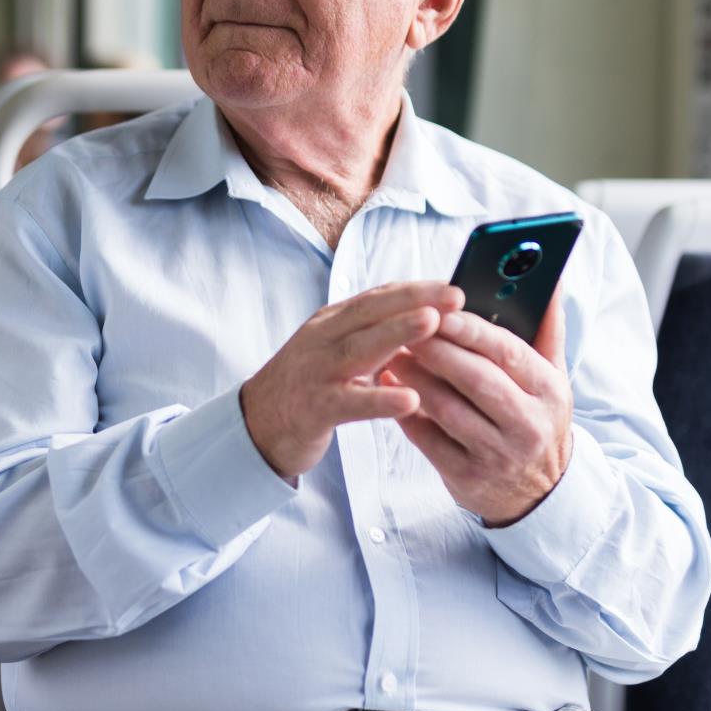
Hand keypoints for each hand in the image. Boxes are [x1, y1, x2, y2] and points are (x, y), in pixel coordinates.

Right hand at [241, 281, 463, 479]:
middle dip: (414, 300)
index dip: (416, 289)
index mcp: (332, 323)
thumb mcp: (336, 350)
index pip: (377, 297)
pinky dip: (379, 400)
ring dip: (398, 332)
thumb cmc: (307, 385)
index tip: (452, 285)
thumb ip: (372, 334)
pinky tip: (409, 400)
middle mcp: (322, 339)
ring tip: (433, 323)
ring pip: (359, 348)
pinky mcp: (313, 408)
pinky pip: (349, 403)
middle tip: (455, 296)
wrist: (256, 425)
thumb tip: (425, 317)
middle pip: (370, 312)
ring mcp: (316, 373)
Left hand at [381, 289, 571, 524]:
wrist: (538, 493)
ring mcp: (496, 454)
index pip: (508, 352)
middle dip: (437, 349)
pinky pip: (428, 439)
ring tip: (392, 354)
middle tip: (406, 327)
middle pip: (475, 379)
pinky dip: (405, 412)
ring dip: (415, 378)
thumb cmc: (537, 419)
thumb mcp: (553, 378)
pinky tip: (390, 389)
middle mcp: (527, 425)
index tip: (441, 310)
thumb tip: (551, 280)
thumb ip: (548, 328)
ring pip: (447, 409)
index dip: (471, 330)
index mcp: (549, 392)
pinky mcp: (466, 476)